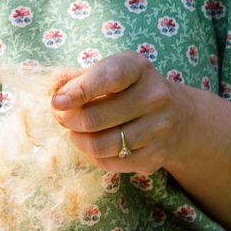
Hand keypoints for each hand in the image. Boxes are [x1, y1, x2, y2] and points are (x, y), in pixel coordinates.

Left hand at [51, 52, 197, 175]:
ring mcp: (157, 129)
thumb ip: (79, 76)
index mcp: (139, 69)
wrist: (178, 117)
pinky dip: (94, 156)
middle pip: (94, 118)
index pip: (108, 78)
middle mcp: (154, 97)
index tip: (57, 102)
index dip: (79, 91)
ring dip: (78, 140)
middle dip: (68, 120)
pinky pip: (109, 162)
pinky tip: (95, 143)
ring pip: (99, 145)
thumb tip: (52, 82)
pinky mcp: (154, 156)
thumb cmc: (131, 89)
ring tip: (75, 131)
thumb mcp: (110, 71)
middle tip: (61, 117)